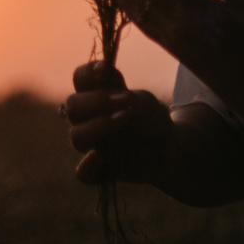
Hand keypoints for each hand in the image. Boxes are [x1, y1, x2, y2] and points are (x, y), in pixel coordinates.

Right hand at [63, 61, 173, 186]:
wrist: (171, 149)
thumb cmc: (153, 120)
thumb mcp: (148, 104)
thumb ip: (135, 99)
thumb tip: (123, 99)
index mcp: (96, 96)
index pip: (80, 79)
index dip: (87, 72)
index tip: (105, 69)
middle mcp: (89, 119)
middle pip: (72, 106)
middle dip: (95, 101)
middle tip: (124, 100)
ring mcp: (94, 145)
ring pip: (77, 136)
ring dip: (100, 125)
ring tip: (125, 117)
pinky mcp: (102, 170)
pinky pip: (84, 174)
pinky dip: (86, 166)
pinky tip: (97, 157)